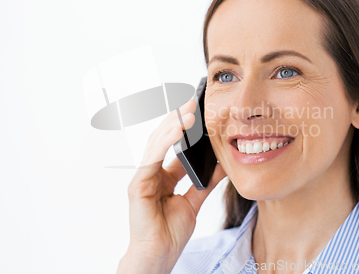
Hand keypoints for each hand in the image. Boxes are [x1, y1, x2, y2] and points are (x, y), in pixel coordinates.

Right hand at [118, 98, 226, 273]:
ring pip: (155, 144)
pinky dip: (163, 142)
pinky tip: (176, 130)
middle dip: (177, 120)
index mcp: (163, 177)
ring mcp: (143, 178)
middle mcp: (152, 173)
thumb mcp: (194, 202)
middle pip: (163, 139)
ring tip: (188, 112)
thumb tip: (221, 166)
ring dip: (172, 126)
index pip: (172, 145)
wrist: (158, 256)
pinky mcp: (138, 185)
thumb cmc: (170, 233)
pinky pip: (151, 158)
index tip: (198, 112)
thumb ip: (205, 183)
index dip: (184, 128)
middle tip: (192, 102)